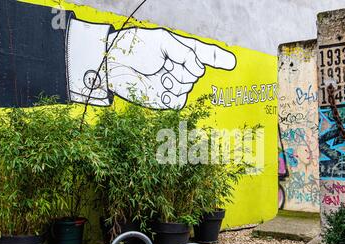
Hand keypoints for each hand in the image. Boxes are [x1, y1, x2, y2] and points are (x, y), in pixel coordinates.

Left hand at [106, 28, 235, 108]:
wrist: (112, 65)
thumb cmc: (134, 47)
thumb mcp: (162, 41)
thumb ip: (185, 53)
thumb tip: (199, 70)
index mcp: (181, 51)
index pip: (204, 54)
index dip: (218, 58)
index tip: (232, 63)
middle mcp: (180, 68)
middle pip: (197, 73)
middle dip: (184, 69)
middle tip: (166, 64)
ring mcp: (173, 85)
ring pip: (188, 87)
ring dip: (175, 82)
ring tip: (159, 76)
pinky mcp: (165, 100)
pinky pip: (179, 102)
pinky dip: (172, 96)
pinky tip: (162, 90)